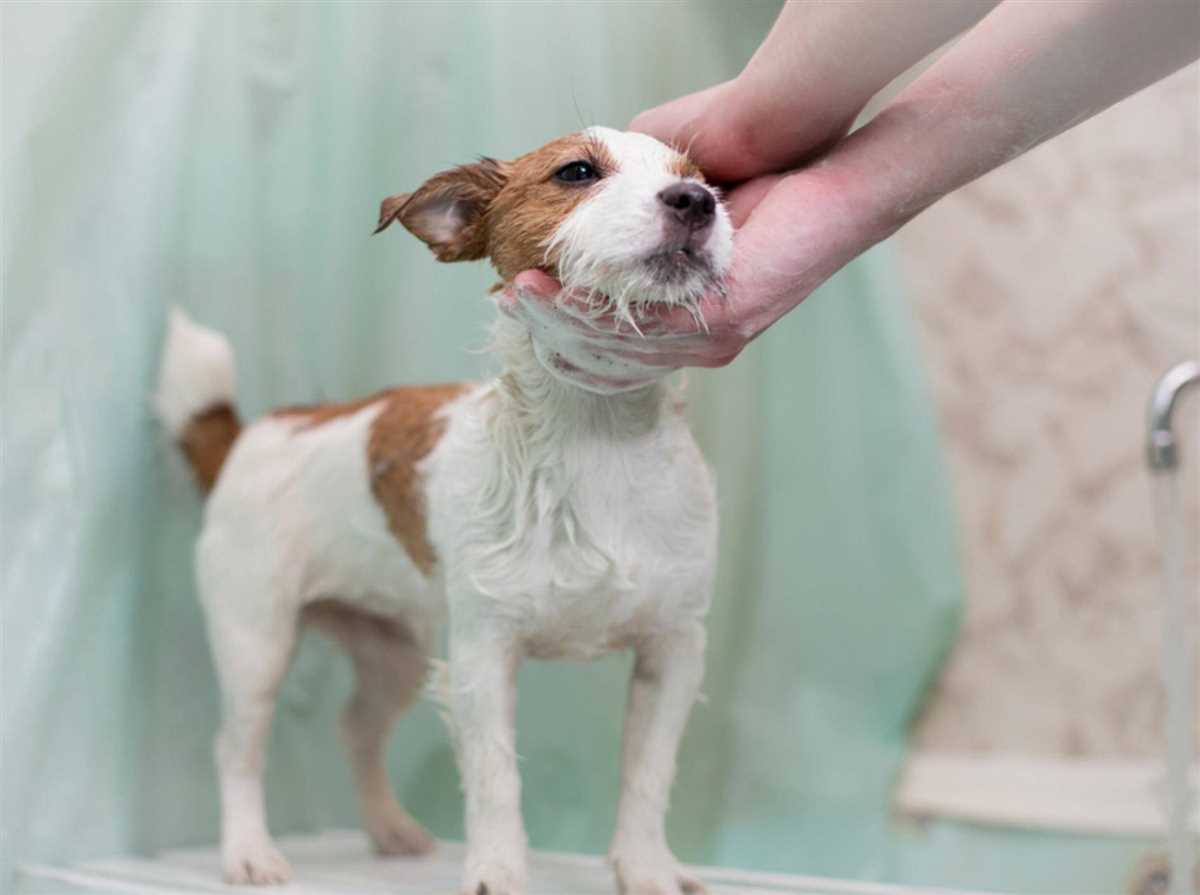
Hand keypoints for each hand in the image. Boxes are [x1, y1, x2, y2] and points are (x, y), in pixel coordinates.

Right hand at [500, 161, 888, 393]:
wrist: (818, 153)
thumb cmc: (749, 162)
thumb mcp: (672, 189)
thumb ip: (625, 206)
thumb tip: (573, 205)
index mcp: (687, 319)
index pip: (611, 350)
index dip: (559, 330)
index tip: (515, 299)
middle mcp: (700, 338)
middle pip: (607, 359)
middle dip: (551, 328)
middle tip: (508, 298)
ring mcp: (714, 338)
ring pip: (619, 350)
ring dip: (561, 322)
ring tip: (520, 290)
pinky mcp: (727, 322)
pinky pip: (646, 333)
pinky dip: (595, 316)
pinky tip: (558, 293)